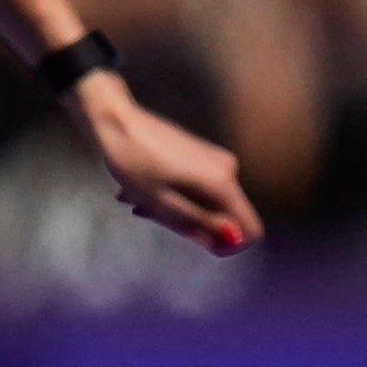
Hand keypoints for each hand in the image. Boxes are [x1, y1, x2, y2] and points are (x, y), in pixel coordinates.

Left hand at [71, 74, 262, 255]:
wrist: (115, 122)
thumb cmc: (133, 163)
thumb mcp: (162, 204)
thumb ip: (199, 224)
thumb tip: (232, 239)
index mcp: (222, 183)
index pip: (250, 228)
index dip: (228, 245)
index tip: (196, 241)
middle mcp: (227, 169)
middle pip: (222, 215)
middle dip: (189, 223)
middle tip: (150, 214)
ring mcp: (214, 159)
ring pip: (203, 201)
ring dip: (173, 209)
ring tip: (138, 201)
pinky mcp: (200, 154)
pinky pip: (194, 186)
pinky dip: (170, 194)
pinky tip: (139, 191)